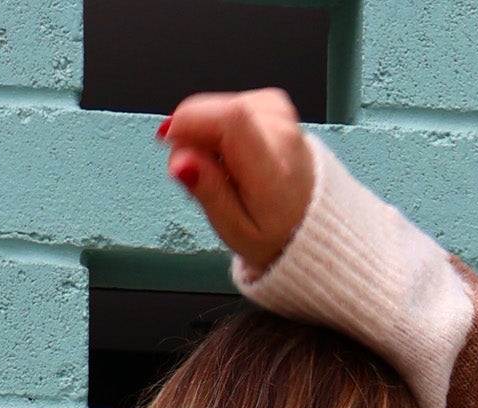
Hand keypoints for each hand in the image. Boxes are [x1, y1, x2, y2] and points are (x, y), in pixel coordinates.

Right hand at [157, 88, 314, 273]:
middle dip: (190, 136)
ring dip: (205, 135)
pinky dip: (219, 129)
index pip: (230, 119)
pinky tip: (228, 155)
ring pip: (219, 107)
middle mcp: (280, 132)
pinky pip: (230, 106)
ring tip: (218, 172)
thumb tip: (181, 162)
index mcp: (272, 168)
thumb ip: (208, 192)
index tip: (168, 140)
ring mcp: (280, 113)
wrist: (309, 224)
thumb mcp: (235, 229)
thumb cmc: (274, 232)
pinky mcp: (274, 105)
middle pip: (217, 110)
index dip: (189, 121)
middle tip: (195, 175)